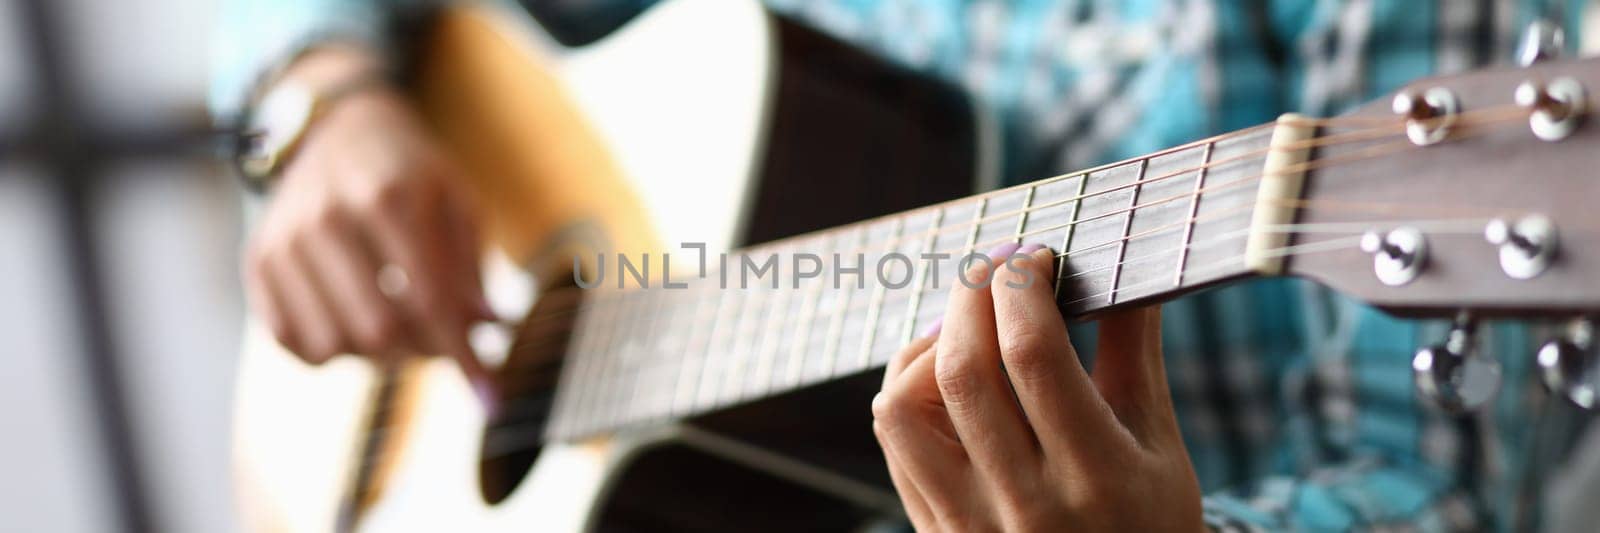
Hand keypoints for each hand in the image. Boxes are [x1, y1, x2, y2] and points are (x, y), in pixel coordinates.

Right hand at [243, 47, 492, 387]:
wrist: (335, 129)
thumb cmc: (410, 171)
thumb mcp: (456, 199)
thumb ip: (471, 267)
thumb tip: (485, 330)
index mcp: (387, 197)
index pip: (430, 299)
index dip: (463, 355)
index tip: (491, 397)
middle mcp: (327, 218)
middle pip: (380, 331)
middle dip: (424, 354)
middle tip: (444, 344)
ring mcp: (284, 241)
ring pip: (334, 344)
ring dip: (380, 356)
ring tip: (402, 328)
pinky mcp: (257, 261)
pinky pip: (292, 341)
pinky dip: (332, 352)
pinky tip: (356, 325)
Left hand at [872, 243, 1202, 531]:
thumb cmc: (1147, 522)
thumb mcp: (1159, 449)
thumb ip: (1136, 357)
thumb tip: (1123, 268)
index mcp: (1096, 478)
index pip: (1033, 356)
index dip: (1023, 288)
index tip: (1036, 256)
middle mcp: (1024, 504)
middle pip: (962, 370)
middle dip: (973, 294)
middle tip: (998, 264)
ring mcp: (967, 524)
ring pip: (904, 407)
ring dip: (927, 346)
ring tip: (965, 324)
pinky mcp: (934, 532)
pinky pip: (895, 443)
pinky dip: (908, 388)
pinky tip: (942, 368)